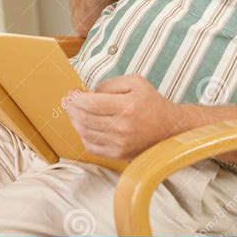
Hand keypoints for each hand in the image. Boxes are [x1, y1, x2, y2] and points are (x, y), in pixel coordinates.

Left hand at [62, 74, 177, 158]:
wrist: (169, 128)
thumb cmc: (151, 102)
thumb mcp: (135, 82)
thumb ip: (110, 84)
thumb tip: (90, 93)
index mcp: (127, 107)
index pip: (90, 103)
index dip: (75, 98)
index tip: (70, 93)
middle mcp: (122, 128)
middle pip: (84, 119)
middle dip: (71, 109)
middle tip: (67, 101)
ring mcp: (119, 144)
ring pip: (85, 133)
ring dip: (74, 121)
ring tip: (73, 112)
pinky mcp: (118, 154)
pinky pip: (92, 147)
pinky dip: (83, 136)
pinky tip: (83, 127)